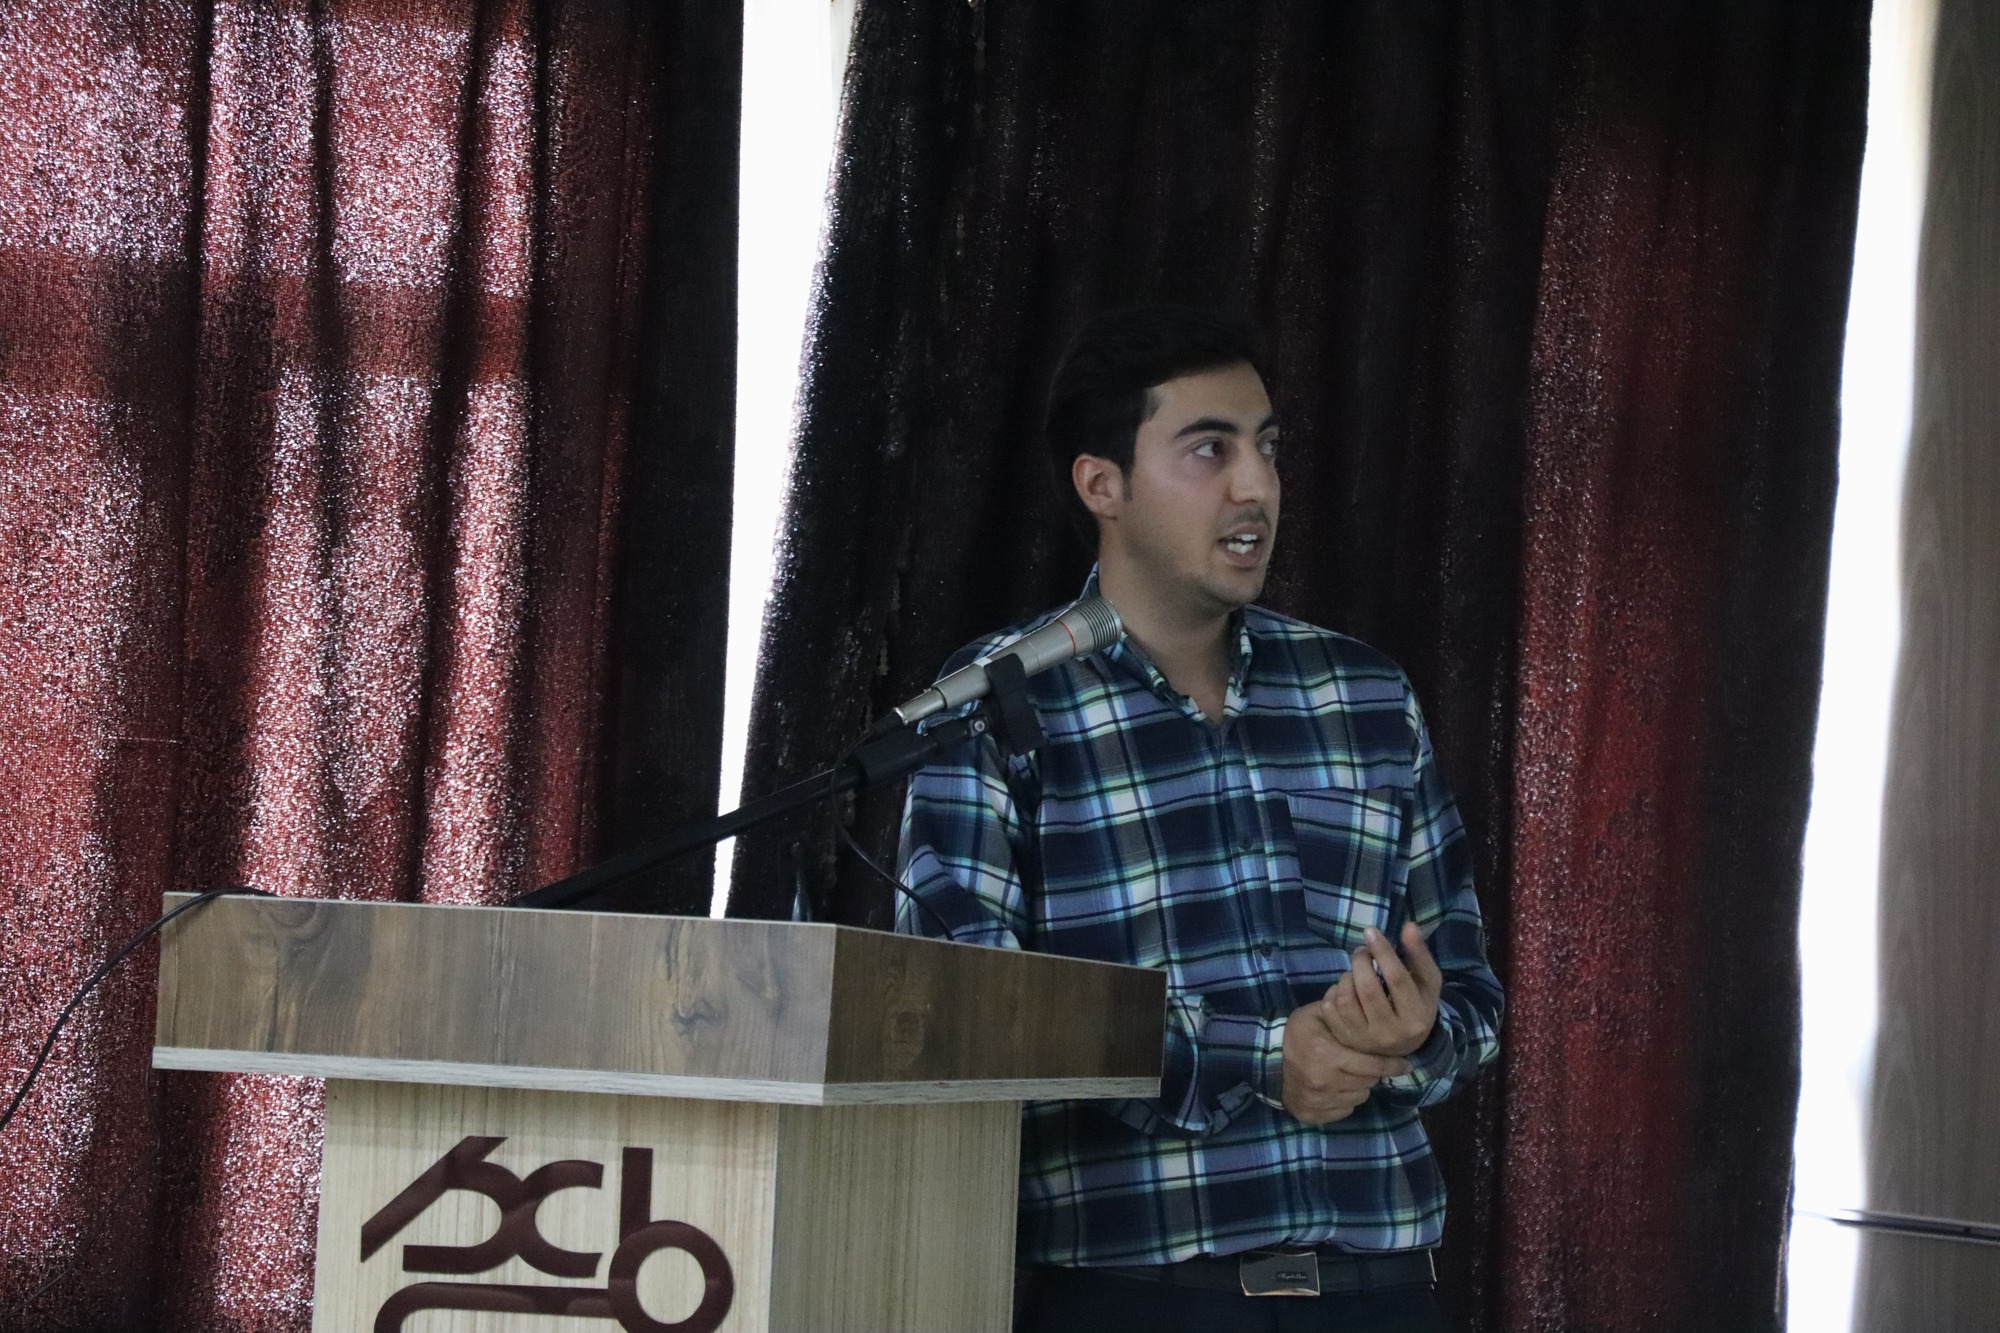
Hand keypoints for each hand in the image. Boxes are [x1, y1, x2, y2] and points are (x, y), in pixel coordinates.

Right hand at [1280, 1002, 1409, 1124]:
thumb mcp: (1314, 1015)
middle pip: (1369, 1081)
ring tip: (1349, 1072)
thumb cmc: (1295, 1035)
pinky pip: (1346, 1109)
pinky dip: (1347, 1099)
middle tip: (1367, 1062)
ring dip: (1360, 1085)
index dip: (1392, 1065)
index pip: (1373, 1066)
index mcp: (1328, 1057)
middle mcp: (1325, 1083)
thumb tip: (1370, 1008)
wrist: (1266, 1063)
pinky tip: (1338, 1086)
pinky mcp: (1316, 1115)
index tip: (1406, 1064)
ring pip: (1360, 1096)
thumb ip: (1342, 1012)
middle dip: (1373, 1071)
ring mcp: (1320, 1102)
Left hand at [1321, 922, 1442, 1058]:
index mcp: (1416, 1018)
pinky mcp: (1344, 1039)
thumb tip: (1409, 926)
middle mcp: (1390, 1034)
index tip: (1371, 931)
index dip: (1383, 952)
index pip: (1398, 980)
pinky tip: (1346, 989)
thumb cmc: (1416, 1004)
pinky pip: (1329, 1008)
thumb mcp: (1426, 982)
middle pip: (1368, 989)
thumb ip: (1419, 955)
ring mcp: (1365, 1039)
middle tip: (1362, 951)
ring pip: (1345, 998)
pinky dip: (1333, 991)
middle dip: (1361, 961)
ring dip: (1346, 976)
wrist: (1402, 1042)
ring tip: (1356, 972)